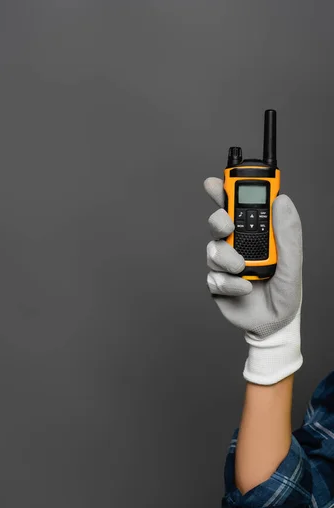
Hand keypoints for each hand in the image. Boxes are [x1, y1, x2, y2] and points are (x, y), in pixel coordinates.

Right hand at [204, 176, 302, 384]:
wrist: (274, 325)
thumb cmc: (286, 293)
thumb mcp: (293, 263)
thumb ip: (288, 233)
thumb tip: (283, 200)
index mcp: (258, 235)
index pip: (239, 207)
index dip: (225, 191)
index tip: (214, 182)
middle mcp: (238, 245)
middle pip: (218, 222)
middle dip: (219, 220)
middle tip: (227, 225)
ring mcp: (225, 264)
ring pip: (212, 249)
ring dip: (226, 258)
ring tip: (243, 270)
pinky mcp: (216, 282)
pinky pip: (213, 275)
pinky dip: (228, 282)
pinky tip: (243, 288)